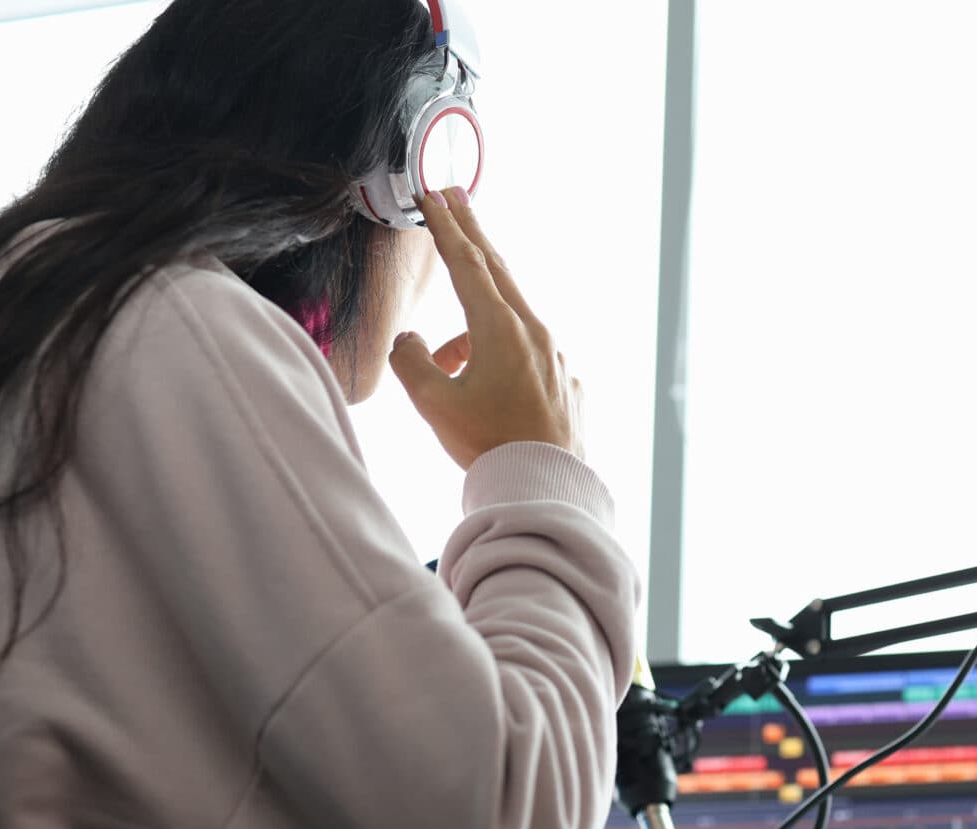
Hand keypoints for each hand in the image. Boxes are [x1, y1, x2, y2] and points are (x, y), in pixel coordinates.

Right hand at [388, 187, 584, 468]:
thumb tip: (411, 340)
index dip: (445, 226)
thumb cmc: (490, 445)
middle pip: (495, 267)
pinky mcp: (565, 380)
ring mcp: (554, 354)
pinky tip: (485, 392)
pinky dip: (497, 357)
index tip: (432, 193)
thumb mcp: (433, 403)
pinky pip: (525, 352)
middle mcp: (533, 331)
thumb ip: (411, 361)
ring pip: (507, 318)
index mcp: (500, 327)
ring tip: (442, 370)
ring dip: (470, 328)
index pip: (466, 261)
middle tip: (453, 195)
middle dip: (471, 231)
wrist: (546, 486)